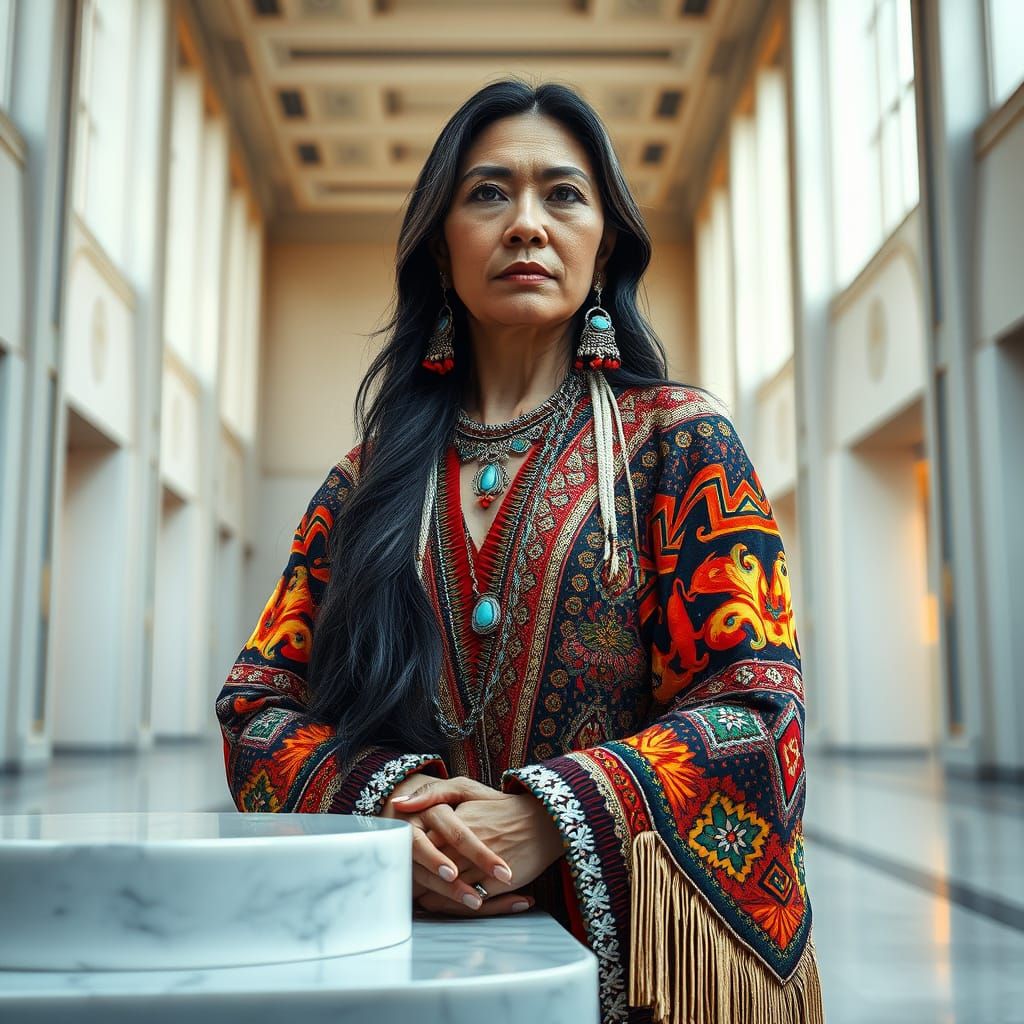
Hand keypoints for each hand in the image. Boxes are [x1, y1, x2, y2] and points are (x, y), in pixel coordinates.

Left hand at [394, 780, 564, 916]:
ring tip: (423, 901)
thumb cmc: (500, 807)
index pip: (417, 842)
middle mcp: (463, 841)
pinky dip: (458, 906)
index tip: (397, 864)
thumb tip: (398, 805)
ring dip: (434, 897)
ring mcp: (480, 863)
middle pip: (428, 868)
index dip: (405, 856)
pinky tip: (449, 905)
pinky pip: (471, 900)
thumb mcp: (466, 788)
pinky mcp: (496, 881)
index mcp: (452, 818)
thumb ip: (431, 794)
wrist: (543, 821)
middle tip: (404, 889)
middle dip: (414, 880)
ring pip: (448, 887)